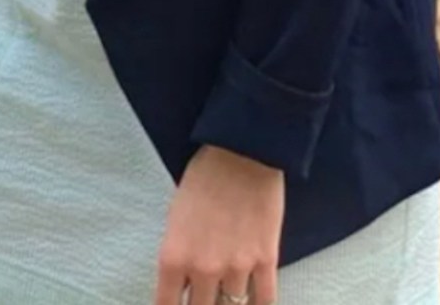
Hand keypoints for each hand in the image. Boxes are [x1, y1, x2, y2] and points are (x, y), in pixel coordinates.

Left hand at [155, 145, 282, 304]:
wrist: (241, 150)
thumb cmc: (204, 175)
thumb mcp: (176, 215)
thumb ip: (179, 253)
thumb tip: (184, 280)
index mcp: (174, 257)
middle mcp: (203, 269)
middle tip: (204, 298)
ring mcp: (236, 268)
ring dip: (229, 303)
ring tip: (228, 297)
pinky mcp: (265, 260)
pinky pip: (264, 300)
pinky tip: (254, 302)